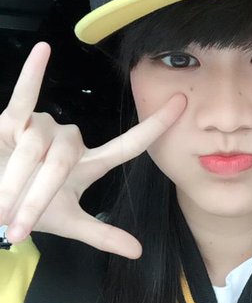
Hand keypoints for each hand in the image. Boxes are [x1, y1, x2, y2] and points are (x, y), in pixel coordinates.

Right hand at [0, 42, 186, 257]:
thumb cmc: (26, 211)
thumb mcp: (67, 223)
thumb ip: (102, 235)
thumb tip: (138, 251)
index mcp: (89, 164)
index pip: (129, 145)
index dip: (155, 127)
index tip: (182, 104)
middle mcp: (70, 142)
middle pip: (64, 160)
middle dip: (39, 195)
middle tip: (18, 223)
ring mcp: (43, 128)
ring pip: (37, 146)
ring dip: (15, 180)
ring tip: (1, 201)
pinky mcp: (13, 120)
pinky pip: (24, 96)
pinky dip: (31, 75)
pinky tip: (43, 51)